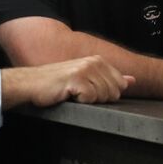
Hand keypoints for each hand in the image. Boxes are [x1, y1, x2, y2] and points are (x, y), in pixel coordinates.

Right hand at [1, 56, 133, 108]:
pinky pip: (90, 99)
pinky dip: (80, 102)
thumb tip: (132, 81)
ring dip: (87, 101)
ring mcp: (85, 69)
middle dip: (98, 99)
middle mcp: (94, 62)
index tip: (89, 92)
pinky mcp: (76, 79)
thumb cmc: (57, 84)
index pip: (119, 85)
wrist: (31, 84)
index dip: (105, 95)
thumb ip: (110, 78)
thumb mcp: (86, 77)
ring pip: (103, 96)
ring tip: (73, 94)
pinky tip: (68, 95)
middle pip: (113, 93)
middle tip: (79, 94)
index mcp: (99, 61)